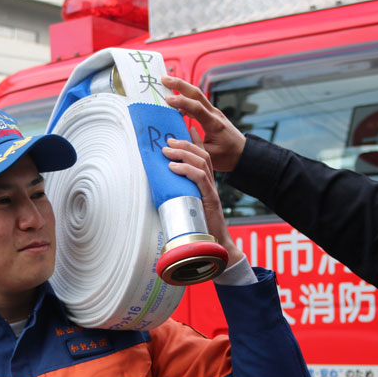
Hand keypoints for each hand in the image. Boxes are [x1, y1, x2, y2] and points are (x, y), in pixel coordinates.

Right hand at [162, 76, 246, 172]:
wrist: (243, 153)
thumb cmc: (227, 156)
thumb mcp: (209, 155)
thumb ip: (193, 146)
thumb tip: (176, 138)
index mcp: (214, 124)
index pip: (197, 108)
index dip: (182, 102)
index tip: (167, 99)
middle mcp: (214, 114)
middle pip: (196, 94)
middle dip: (180, 85)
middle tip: (164, 79)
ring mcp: (213, 113)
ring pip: (197, 96)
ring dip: (181, 88)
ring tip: (166, 83)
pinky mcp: (211, 114)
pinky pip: (197, 103)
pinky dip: (186, 98)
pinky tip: (175, 100)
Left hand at [163, 135, 244, 264]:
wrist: (216, 247)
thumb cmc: (200, 231)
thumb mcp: (187, 208)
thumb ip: (180, 196)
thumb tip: (162, 190)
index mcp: (206, 185)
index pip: (203, 157)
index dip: (195, 141)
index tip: (183, 129)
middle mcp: (211, 184)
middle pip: (202, 155)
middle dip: (184, 144)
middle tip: (167, 141)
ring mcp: (212, 191)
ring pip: (201, 162)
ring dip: (182, 153)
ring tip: (166, 150)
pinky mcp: (210, 199)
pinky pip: (200, 178)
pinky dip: (186, 169)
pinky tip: (173, 167)